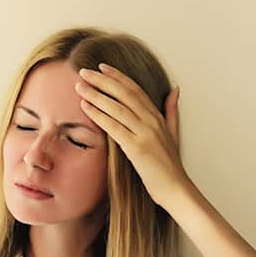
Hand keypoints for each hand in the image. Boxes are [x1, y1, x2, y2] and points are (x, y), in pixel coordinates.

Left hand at [75, 63, 190, 206]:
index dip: (118, 76)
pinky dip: (99, 115)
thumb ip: (171, 111)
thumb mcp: (173, 133)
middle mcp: (151, 121)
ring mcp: (145, 133)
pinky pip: (114, 127)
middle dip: (102, 80)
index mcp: (158, 116)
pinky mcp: (137, 148)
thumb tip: (175, 90)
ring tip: (80, 86)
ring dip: (96, 94)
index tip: (102, 67)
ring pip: (117, 107)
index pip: (135, 89)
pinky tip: (85, 107)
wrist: (176, 189)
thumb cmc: (171, 166)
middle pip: (124, 93)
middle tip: (84, 71)